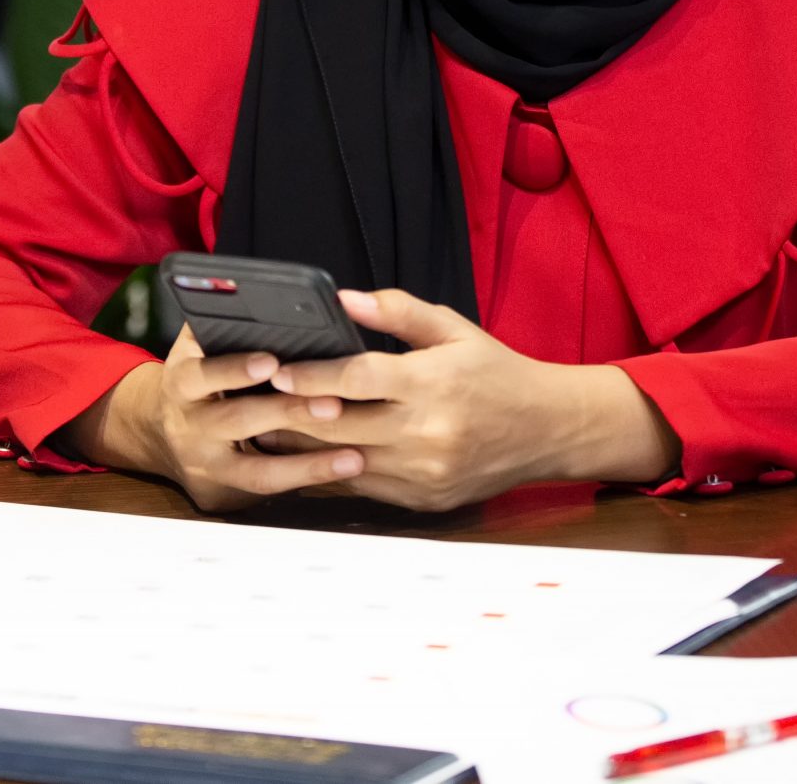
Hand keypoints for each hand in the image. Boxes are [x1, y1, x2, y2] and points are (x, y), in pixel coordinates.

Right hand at [63, 327, 367, 512]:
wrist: (161, 435)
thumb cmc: (200, 378)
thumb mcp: (196, 348)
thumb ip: (219, 325)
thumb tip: (249, 289)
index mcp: (182, 381)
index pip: (203, 374)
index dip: (235, 369)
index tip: (271, 361)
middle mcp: (189, 426)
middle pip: (236, 421)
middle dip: (286, 413)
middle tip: (332, 404)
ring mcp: (206, 465)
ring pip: (256, 470)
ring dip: (307, 462)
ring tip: (352, 452)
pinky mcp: (224, 495)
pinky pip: (269, 490)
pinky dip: (308, 479)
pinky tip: (347, 467)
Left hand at [267, 289, 680, 510]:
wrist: (547, 430)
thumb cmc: (495, 372)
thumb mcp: (453, 329)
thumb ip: (397, 311)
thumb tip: (342, 296)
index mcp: (433, 383)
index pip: (357, 380)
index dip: (310, 375)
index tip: (275, 368)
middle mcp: (428, 433)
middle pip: (340, 427)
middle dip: (290, 414)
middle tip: (249, 401)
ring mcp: (424, 473)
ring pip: (343, 463)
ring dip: (299, 448)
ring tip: (260, 428)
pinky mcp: (423, 500)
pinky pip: (361, 488)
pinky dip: (328, 472)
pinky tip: (300, 458)